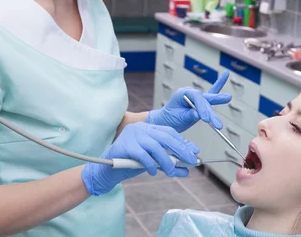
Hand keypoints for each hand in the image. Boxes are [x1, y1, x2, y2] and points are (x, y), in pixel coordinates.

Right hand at [81, 122, 199, 195]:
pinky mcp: (124, 145)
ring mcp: (131, 135)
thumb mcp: (153, 163)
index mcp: (147, 128)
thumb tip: (188, 168)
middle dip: (180, 149)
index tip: (194, 152)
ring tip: (171, 172)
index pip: (169, 132)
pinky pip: (143, 155)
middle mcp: (140, 128)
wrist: (106, 171)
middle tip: (191, 160)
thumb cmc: (130, 165)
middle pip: (165, 137)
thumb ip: (168, 163)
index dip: (182, 142)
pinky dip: (151, 165)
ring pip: (155, 147)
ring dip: (166, 161)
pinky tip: (153, 172)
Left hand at [146, 71, 231, 132]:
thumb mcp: (177, 118)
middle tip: (218, 123)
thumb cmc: (169, 118)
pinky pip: (211, 95)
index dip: (202, 108)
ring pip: (208, 101)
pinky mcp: (201, 102)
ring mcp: (196, 97)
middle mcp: (190, 92)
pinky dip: (218, 85)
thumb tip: (198, 114)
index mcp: (183, 93)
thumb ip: (188, 115)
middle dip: (211, 111)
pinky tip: (225, 73)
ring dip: (217, 104)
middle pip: (204, 100)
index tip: (207, 120)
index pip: (196, 98)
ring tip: (228, 97)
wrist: (166, 121)